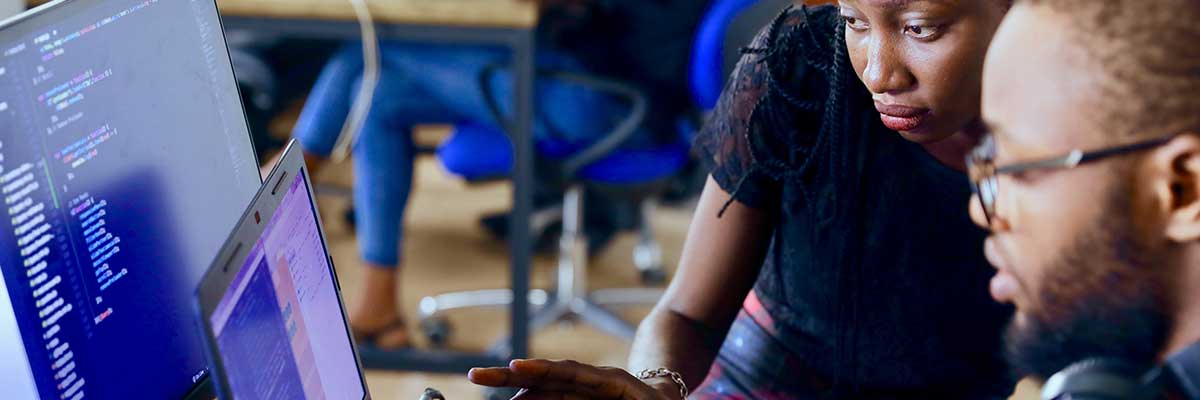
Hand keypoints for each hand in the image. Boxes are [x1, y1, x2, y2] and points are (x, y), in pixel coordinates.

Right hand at [468, 359, 675, 399]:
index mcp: (609, 382)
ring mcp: (579, 392)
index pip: (571, 373)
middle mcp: (589, 383)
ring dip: (514, 390)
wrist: (663, 399)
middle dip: (512, 374)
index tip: (517, 365)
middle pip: (546, 376)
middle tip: (477, 373)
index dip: (542, 369)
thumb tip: (608, 398)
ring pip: (541, 390)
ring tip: (483, 382)